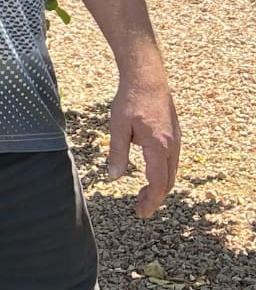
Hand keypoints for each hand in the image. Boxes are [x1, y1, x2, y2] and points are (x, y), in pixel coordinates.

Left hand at [108, 75, 180, 217]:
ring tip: (143, 193)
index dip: (150, 201)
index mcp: (158, 147)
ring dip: (160, 185)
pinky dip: (163, 172)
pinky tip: (150, 171)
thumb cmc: (131, 99)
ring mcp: (175, 139)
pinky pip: (172, 160)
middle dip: (155, 197)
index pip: (158, 183)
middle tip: (140, 206)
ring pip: (171, 171)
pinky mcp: (174, 133)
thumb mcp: (118, 126)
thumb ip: (117, 152)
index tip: (140, 213)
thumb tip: (114, 177)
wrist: (147, 76)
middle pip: (168, 181)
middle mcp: (171, 146)